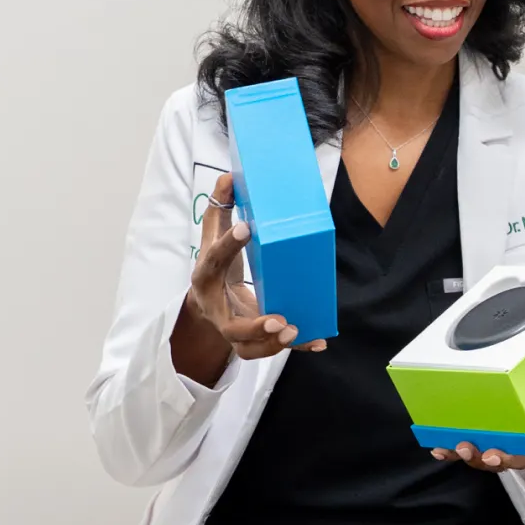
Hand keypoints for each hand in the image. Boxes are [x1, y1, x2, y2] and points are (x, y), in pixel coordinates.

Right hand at [172, 174, 326, 383]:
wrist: (207, 304)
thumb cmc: (215, 267)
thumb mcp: (213, 239)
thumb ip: (221, 210)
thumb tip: (229, 176)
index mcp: (206, 277)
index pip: (214, 260)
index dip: (228, 244)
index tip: (246, 228)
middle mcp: (217, 309)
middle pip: (231, 326)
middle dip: (255, 326)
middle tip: (278, 319)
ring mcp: (233, 330)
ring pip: (249, 348)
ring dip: (272, 343)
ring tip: (294, 330)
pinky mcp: (251, 341)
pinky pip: (272, 349)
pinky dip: (297, 346)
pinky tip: (318, 341)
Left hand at [430, 426, 524, 485]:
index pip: (519, 460)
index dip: (505, 459)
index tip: (493, 454)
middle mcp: (511, 454)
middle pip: (494, 463)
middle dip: (478, 458)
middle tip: (466, 447)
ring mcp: (494, 449)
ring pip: (476, 458)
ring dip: (461, 455)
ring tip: (448, 448)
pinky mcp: (480, 443)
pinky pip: (464, 450)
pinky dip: (449, 452)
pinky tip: (436, 449)